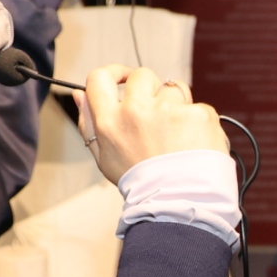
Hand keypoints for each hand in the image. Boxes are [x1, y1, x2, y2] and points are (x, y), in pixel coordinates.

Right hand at [80, 66, 226, 183]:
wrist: (180, 203)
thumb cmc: (140, 182)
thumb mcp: (104, 157)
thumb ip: (88, 122)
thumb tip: (79, 93)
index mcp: (111, 120)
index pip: (99, 78)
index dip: (113, 73)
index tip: (123, 80)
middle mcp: (137, 110)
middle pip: (141, 76)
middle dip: (150, 91)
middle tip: (156, 117)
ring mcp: (170, 110)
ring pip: (173, 87)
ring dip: (176, 104)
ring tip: (177, 133)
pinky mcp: (198, 114)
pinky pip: (197, 106)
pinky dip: (197, 121)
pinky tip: (194, 142)